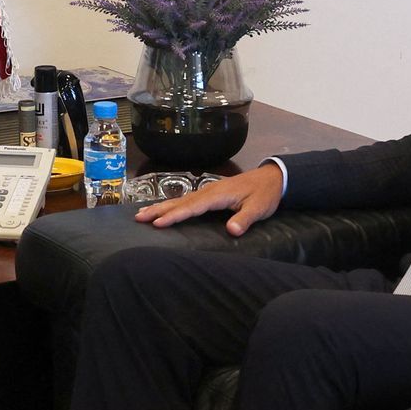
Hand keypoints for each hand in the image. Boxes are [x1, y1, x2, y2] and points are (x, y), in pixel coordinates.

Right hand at [133, 163, 283, 235]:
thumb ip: (244, 219)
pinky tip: (164, 209)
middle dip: (159, 210)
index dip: (175, 216)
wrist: (272, 178)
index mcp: (218, 195)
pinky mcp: (210, 194)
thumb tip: (231, 231)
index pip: (192, 207)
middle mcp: (209, 191)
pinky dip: (172, 205)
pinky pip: (186, 200)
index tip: (158, 224)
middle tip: (139, 217)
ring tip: (142, 214)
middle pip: (180, 202)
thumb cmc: (265, 194)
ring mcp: (208, 191)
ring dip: (161, 207)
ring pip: (180, 200)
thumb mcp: (259, 208)